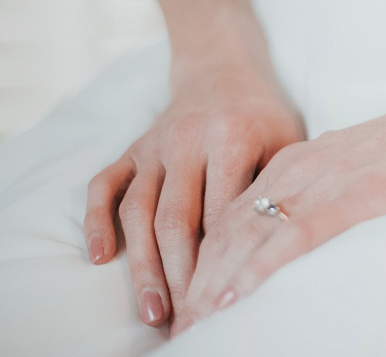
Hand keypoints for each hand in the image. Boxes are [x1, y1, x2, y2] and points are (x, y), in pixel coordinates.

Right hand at [83, 44, 304, 327]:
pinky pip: (104, 185)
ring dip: (142, 265)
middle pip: (176, 219)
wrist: (221, 69)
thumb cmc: (263, 115)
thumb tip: (286, 246)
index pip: (222, 211)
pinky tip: (100, 258)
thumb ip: (282, 186)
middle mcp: (187, 141)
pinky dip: (96, 220)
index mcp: (232, 137)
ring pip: (139, 211)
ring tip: (154, 310)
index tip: (227, 298)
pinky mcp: (132, 148)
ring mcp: (154, 146)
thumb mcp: (286, 141)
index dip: (222, 259)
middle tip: (187, 320)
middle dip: (181, 275)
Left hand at [171, 102, 385, 333]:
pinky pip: (296, 234)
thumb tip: (304, 225)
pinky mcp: (357, 195)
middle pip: (229, 228)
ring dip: (215, 281)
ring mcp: (327, 181)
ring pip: (251, 234)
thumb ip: (325, 188)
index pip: (232, 214)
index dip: (204, 259)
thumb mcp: (357, 164)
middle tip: (181, 322)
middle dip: (198, 279)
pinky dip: (258, 266)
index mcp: (299, 161)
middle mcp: (301, 169)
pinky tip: (235, 293)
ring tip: (195, 320)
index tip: (190, 298)